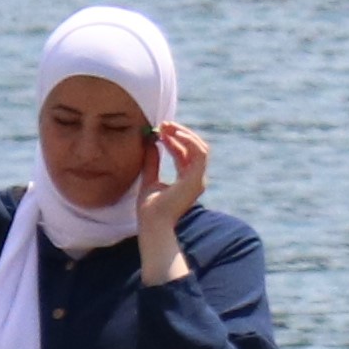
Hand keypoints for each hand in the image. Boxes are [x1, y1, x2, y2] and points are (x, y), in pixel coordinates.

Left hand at [135, 124, 211, 264]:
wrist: (152, 224)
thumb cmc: (150, 209)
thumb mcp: (149, 179)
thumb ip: (152, 162)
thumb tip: (149, 143)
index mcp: (187, 179)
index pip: (185, 153)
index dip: (173, 139)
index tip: (159, 130)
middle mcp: (196, 178)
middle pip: (195, 148)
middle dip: (180, 133)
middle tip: (164, 123)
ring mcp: (198, 179)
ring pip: (200, 148)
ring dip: (185, 134)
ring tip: (167, 126)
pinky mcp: (197, 179)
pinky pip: (199, 154)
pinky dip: (189, 141)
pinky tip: (175, 134)